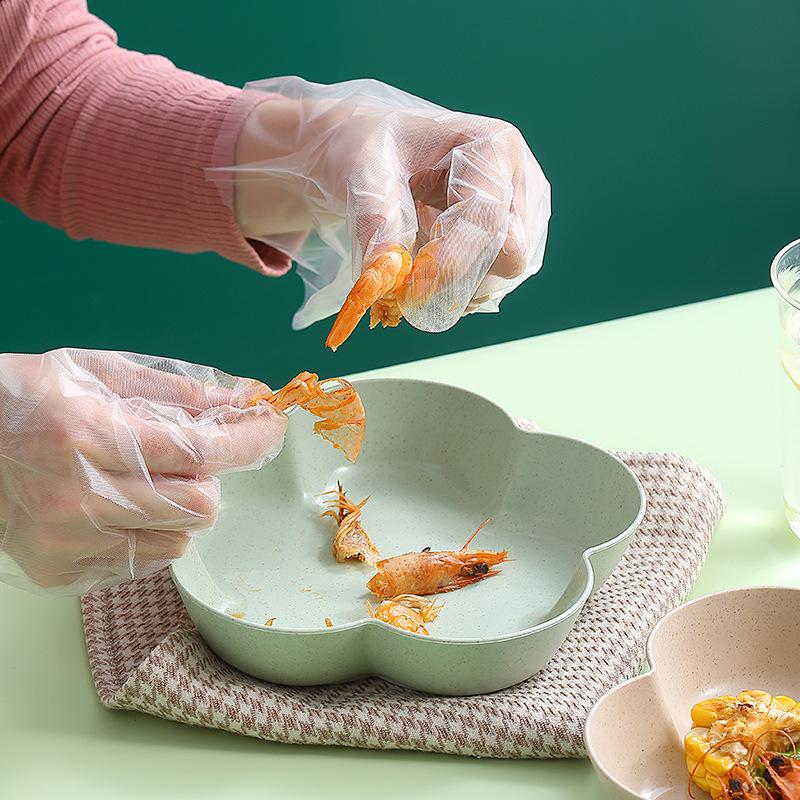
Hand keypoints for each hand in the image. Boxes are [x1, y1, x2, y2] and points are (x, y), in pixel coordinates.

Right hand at [0, 349, 286, 594]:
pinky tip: (115, 508)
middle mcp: (81, 497)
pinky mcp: (60, 571)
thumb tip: (242, 400)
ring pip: (178, 541)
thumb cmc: (24, 400)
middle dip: (209, 480)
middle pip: (199, 506)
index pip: (200, 453)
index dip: (249, 442)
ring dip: (180, 510)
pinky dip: (145, 534)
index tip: (271, 430)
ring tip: (143, 483)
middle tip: (184, 459)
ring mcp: (69, 542)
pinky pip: (140, 562)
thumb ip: (176, 390)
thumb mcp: (97, 374)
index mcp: (91, 436)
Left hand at [221, 77, 550, 331]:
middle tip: (401, 284)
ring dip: (450, 293)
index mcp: (492, 149)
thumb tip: (388, 278)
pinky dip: (453, 294)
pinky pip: (491, 290)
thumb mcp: (357, 171)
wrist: (353, 153)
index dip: (447, 269)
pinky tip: (423, 272)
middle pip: (509, 261)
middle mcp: (519, 180)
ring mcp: (518, 215)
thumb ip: (376, 220)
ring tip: (407, 270)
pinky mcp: (504, 243)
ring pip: (503, 283)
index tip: (400, 291)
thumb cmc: (355, 148)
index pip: (491, 227)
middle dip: (451, 282)